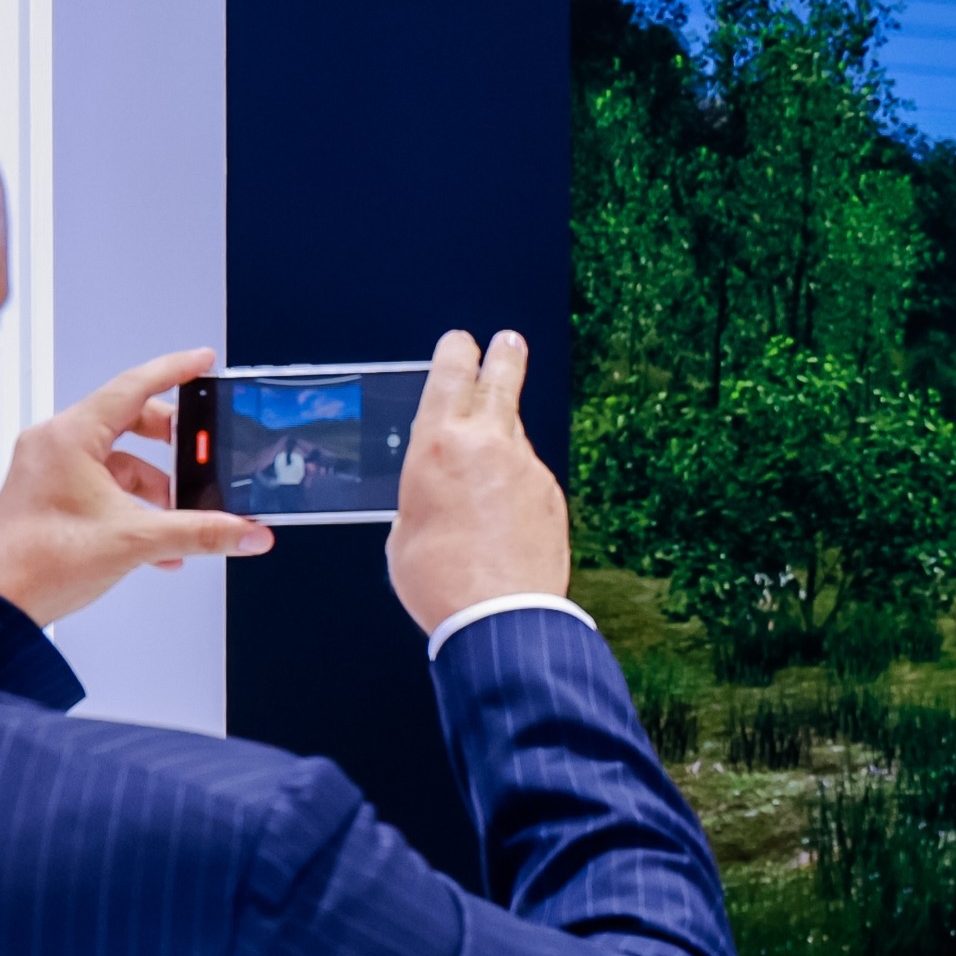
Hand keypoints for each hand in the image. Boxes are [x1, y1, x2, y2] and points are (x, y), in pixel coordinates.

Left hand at [0, 346, 267, 624]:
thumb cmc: (38, 563)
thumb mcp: (134, 541)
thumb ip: (200, 533)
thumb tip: (246, 530)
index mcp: (70, 436)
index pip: (133, 386)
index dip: (175, 370)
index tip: (202, 362)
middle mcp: (55, 444)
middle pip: (130, 420)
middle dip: (174, 442)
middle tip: (205, 450)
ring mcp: (49, 469)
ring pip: (119, 458)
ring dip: (155, 484)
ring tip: (180, 514)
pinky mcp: (48, 494)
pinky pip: (103, 483)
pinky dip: (133, 503)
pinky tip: (156, 539)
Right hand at [387, 329, 569, 636]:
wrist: (499, 615)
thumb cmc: (440, 580)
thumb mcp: (404, 528)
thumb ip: (423, 492)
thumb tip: (439, 492)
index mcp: (438, 444)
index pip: (450, 374)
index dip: (456, 352)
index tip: (461, 342)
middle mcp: (488, 444)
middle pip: (501, 380)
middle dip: (504, 354)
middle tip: (508, 340)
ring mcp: (526, 467)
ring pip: (515, 433)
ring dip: (504, 434)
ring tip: (490, 449)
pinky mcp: (551, 494)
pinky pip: (530, 475)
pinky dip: (516, 483)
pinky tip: (503, 512)